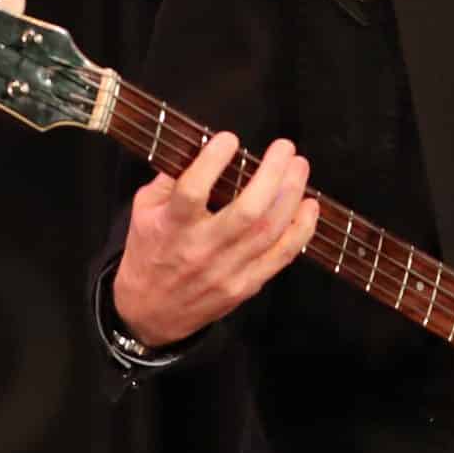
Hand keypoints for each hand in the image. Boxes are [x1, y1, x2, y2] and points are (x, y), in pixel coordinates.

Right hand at [112, 131, 319, 347]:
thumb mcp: (143, 212)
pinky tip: (310, 206)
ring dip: (291, 194)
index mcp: (172, 226)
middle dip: (273, 174)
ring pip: (270, 231)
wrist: (149, 313)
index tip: (229, 139)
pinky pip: (281, 256)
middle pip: (247, 211)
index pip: (192, 191)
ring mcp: (227, 270)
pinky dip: (301, 229)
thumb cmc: (149, 253)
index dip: (213, 162)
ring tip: (299, 167)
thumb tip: (200, 146)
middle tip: (285, 148)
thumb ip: (169, 180)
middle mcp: (201, 248)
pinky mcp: (246, 285)